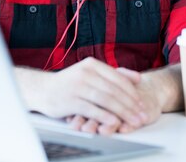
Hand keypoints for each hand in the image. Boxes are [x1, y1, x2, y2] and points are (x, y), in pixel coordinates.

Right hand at [19, 58, 148, 130]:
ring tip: (134, 121)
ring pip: (106, 99)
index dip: (133, 93)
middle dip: (131, 105)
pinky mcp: (70, 100)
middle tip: (142, 116)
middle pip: (114, 90)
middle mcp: (85, 73)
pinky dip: (105, 116)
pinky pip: (92, 109)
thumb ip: (113, 74)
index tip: (142, 105)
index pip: (118, 78)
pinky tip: (115, 122)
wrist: (43, 89)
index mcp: (92, 64)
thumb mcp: (90, 73)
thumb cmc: (69, 83)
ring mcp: (77, 86)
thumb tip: (137, 78)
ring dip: (123, 112)